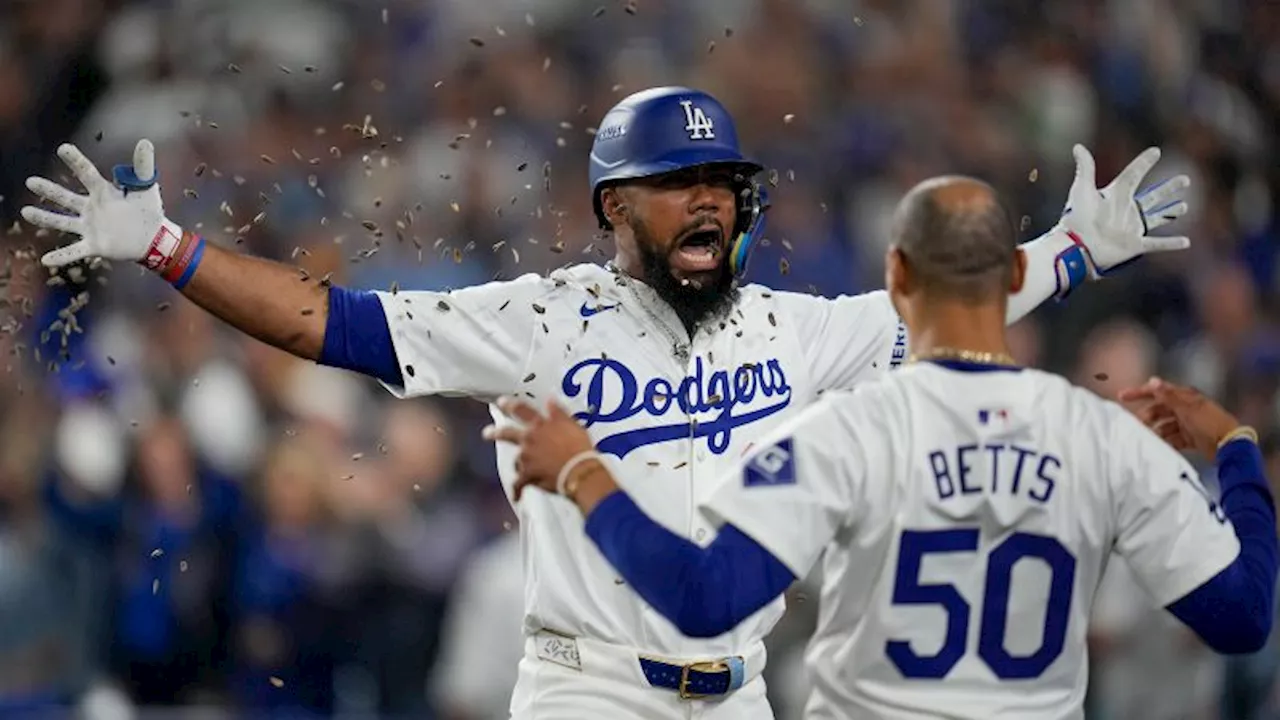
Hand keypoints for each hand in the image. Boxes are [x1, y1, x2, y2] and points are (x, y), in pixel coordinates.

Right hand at [22, 139, 175, 267]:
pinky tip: (46, 260)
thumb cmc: (148, 210)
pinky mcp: (95, 245)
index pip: (87, 173)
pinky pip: (75, 252)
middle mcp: (92, 208)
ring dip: (45, 218)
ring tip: (26, 212)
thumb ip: (143, 167)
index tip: (63, 148)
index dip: (76, 161)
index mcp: (103, 192)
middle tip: (31, 182)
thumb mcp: (146, 187)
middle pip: (66, 197)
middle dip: (49, 190)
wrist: (153, 239)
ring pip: (63, 222)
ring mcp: (91, 227)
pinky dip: (62, 257)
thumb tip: (146, 141)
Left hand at [482, 397, 595, 501]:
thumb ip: (558, 412)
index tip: (501, 402)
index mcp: (540, 425)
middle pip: (507, 433)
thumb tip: (550, 400)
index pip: (521, 410)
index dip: (509, 404)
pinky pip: (518, 484)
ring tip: (525, 471)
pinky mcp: (528, 475)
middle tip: (487, 433)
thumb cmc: (579, 448)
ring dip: (520, 466)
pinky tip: (517, 495)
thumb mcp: (572, 424)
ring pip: (516, 461)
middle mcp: (529, 438)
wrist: (579, 469)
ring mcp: (526, 457)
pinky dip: (517, 491)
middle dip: (494, 433)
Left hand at [1059, 144, 1190, 276]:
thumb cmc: (1077, 217)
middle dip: (1169, 188)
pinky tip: (1186, 242)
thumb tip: (1077, 146)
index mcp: (1116, 195)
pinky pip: (1158, 243)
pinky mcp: (1135, 245)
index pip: (1134, 174)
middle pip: (1153, 196)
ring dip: (1171, 212)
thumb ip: (1085, 168)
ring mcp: (1132, 228)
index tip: (1156, 151)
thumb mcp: (1082, 189)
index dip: (1144, 163)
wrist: (1076, 246)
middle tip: (1186, 180)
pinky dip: (1171, 243)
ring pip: (1157, 218)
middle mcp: (1126, 210)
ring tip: (1185, 206)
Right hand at [1118, 377, 1242, 459]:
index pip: (1158, 392)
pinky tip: (1159, 447)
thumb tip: (1152, 380)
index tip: (1122, 396)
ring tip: (1146, 439)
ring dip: (1155, 431)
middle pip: (1159, 410)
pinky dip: (1166, 442)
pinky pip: (1173, 438)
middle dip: (1146, 417)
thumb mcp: (1187, 408)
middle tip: (1135, 426)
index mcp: (1185, 397)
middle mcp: (1186, 408)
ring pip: (1164, 425)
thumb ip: (1168, 395)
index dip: (1139, 393)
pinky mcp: (1191, 437)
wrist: (1230, 445)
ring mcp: (1188, 423)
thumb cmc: (1210, 423)